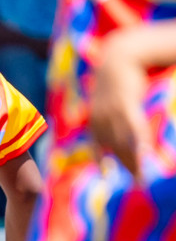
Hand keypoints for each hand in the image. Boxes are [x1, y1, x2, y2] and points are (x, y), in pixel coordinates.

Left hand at [90, 30, 153, 181]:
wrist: (119, 57)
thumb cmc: (117, 80)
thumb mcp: (110, 100)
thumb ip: (113, 117)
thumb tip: (122, 130)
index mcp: (94, 121)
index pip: (99, 148)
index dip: (102, 163)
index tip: (106, 178)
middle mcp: (99, 120)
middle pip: (114, 149)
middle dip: (126, 167)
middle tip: (138, 184)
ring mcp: (111, 113)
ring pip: (123, 142)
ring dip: (134, 161)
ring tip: (143, 179)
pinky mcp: (125, 105)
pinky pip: (133, 128)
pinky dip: (139, 143)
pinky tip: (145, 156)